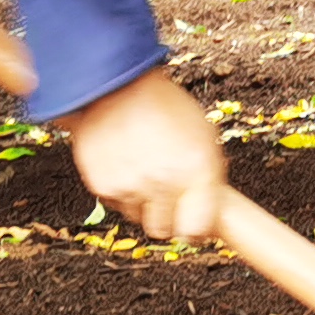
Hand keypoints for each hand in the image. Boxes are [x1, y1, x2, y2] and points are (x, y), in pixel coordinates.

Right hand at [58, 68, 226, 242]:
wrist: (117, 84)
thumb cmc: (164, 108)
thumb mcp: (203, 136)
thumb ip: (207, 179)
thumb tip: (212, 217)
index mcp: (198, 169)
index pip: (196, 229)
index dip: (193, 228)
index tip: (191, 223)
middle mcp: (165, 182)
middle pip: (164, 230)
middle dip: (165, 216)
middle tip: (163, 192)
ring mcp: (131, 185)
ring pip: (137, 217)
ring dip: (140, 200)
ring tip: (141, 165)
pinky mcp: (102, 184)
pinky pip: (115, 203)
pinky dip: (118, 188)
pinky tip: (123, 160)